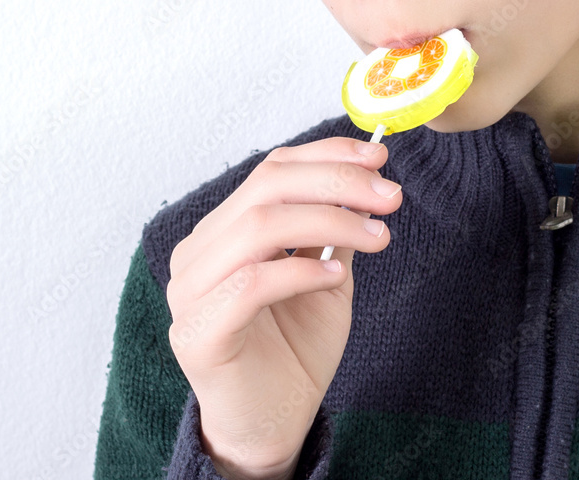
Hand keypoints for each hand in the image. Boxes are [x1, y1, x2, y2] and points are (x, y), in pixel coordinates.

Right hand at [166, 137, 401, 479]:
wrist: (274, 424)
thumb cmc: (295, 347)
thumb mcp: (326, 272)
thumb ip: (334, 228)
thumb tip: (370, 178)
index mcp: (225, 228)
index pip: (272, 168)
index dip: (327, 155)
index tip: (378, 157)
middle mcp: (199, 251)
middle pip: (267, 187)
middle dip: (337, 183)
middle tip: (389, 197)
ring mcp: (189, 291)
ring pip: (259, 226)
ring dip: (330, 221)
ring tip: (377, 235)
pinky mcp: (196, 333)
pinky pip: (250, 284)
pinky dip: (301, 270)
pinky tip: (337, 273)